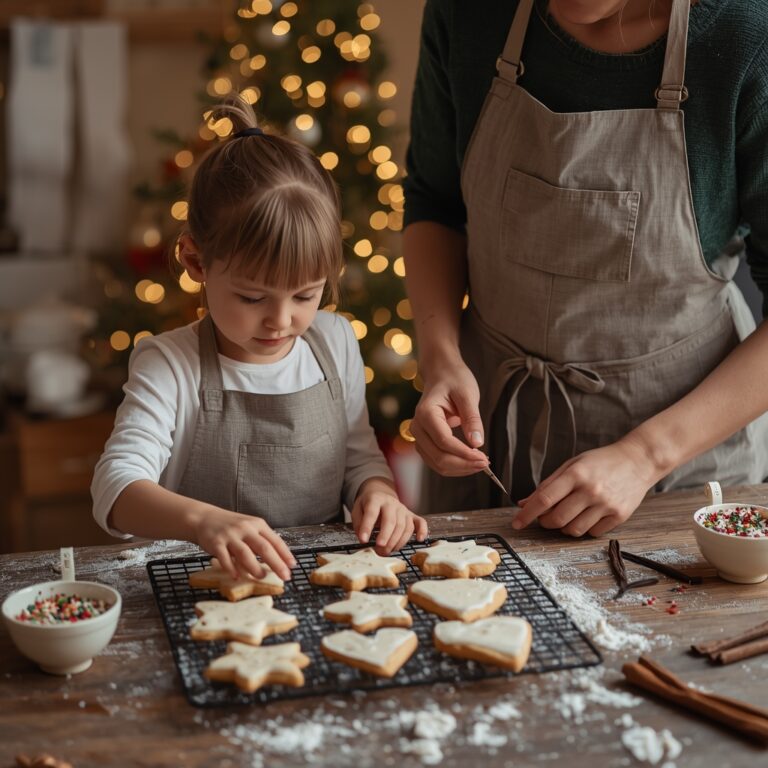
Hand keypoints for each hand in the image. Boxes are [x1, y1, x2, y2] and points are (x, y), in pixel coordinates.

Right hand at [192, 506, 295, 580]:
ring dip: (255, 568)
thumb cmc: (231, 526)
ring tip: (262, 577)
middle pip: (264, 548)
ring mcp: (230, 535)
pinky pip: (225, 558)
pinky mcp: (216, 542)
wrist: (204, 518)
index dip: (285, 554)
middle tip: (285, 576)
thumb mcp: (249, 528)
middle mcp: (245, 528)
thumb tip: (278, 560)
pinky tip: (237, 577)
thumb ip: (261, 541)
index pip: (275, 540)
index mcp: (257, 524)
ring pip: (246, 554)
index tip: (293, 566)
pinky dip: (231, 569)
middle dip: (276, 564)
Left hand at [351, 481, 428, 553]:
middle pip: (391, 520)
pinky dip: (422, 531)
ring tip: (387, 551)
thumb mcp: (357, 510)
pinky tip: (419, 539)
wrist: (380, 494)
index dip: (367, 527)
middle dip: (386, 537)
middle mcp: (391, 503)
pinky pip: (420, 522)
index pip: (372, 512)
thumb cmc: (368, 505)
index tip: (363, 540)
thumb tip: (363, 538)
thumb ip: (359, 523)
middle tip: (379, 549)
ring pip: (404, 526)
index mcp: (376, 499)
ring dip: (397, 541)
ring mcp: (403, 509)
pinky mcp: (411, 515)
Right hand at [410, 356, 488, 475]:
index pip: (444, 441)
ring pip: (437, 463)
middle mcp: (417, 427)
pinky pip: (437, 461)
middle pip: (438, 457)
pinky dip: (454, 466)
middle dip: (463, 464)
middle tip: (486, 463)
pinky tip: (470, 461)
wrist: (441, 375)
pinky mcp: (424, 442)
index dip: (464, 453)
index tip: (484, 458)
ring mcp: (419, 436)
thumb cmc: (454, 380)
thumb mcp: (468, 395)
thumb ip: (472, 419)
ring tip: (480, 463)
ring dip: (459, 468)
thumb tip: (477, 443)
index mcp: (426, 413)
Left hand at [511, 436, 660, 536]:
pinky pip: (592, 532)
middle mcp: (591, 490)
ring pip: (573, 530)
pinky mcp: (619, 516)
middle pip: (557, 519)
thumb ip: (548, 484)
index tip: (516, 523)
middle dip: (544, 522)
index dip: (527, 514)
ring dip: (563, 527)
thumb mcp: (572, 465)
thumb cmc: (601, 461)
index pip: (544, 499)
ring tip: (567, 514)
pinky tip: (587, 515)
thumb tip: (525, 503)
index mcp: (576, 474)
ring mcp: (606, 505)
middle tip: (544, 517)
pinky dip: (584, 528)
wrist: (639, 460)